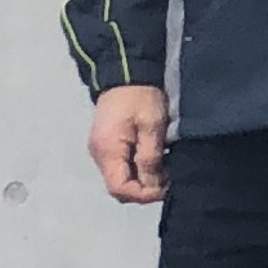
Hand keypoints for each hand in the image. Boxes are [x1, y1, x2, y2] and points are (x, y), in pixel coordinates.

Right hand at [90, 84, 167, 204]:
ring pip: (120, 178)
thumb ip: (150, 157)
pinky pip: (120, 167)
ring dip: (142, 179)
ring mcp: (101, 152)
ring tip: (163, 168)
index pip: (119, 188)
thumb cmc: (141, 97)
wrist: (126, 74)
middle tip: (168, 178)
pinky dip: (137, 170)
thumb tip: (152, 184)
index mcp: (108, 152)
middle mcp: (99, 156)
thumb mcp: (152, 125)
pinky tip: (152, 160)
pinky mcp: (106, 146)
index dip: (143, 193)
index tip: (165, 186)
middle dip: (144, 189)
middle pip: (118, 187)